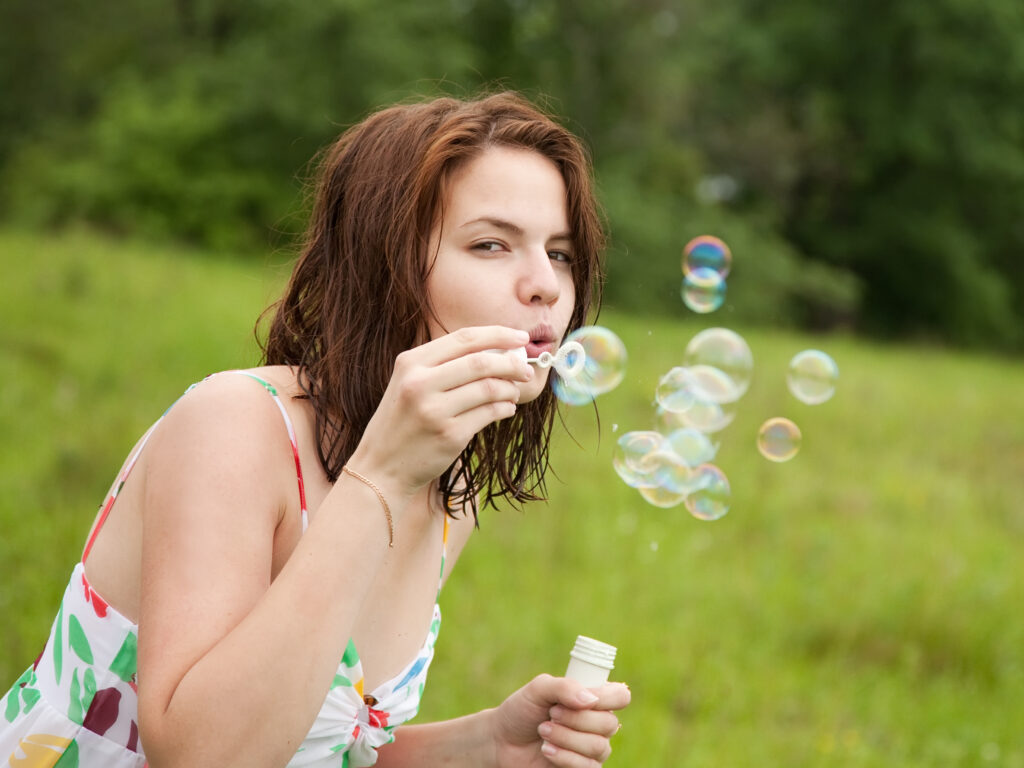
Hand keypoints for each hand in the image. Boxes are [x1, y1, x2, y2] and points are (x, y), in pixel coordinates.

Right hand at [348, 325, 531, 498]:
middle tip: (526, 370)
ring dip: (510, 389)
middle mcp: (420, 383)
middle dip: (511, 363)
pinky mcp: (449, 435)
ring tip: (514, 392)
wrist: (380, 468)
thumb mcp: (409, 384)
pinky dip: (505, 409)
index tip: (521, 338)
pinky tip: (506, 409)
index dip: (498, 335)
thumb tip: (497, 351)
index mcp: (411, 362)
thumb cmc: (402, 422)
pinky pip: (489, 414)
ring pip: (490, 388)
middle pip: (481, 362)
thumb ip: (443, 365)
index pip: (464, 338)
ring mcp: (434, 410)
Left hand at [492, 674, 629, 767]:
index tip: (581, 698)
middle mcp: (597, 724)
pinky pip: (588, 767)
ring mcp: (591, 748)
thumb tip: (590, 700)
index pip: (620, 696)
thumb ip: (563, 686)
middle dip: (576, 719)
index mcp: (592, 698)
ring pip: (599, 746)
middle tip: (551, 714)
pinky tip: (546, 750)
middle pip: (609, 723)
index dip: (607, 697)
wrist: (502, 742)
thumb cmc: (521, 711)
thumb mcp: (538, 689)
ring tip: (543, 731)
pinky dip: (564, 757)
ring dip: (567, 737)